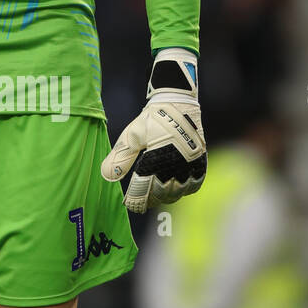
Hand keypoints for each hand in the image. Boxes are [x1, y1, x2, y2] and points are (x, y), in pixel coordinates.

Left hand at [101, 47, 206, 212]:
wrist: (177, 101)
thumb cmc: (151, 118)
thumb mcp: (132, 136)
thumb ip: (121, 157)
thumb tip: (107, 176)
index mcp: (158, 153)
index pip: (145, 185)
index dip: (137, 198)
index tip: (130, 205)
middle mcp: (177, 159)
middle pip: (163, 190)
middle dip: (150, 199)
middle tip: (141, 202)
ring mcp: (191, 160)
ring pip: (179, 189)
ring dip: (167, 196)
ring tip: (156, 197)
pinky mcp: (200, 158)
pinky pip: (196, 182)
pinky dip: (185, 189)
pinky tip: (176, 189)